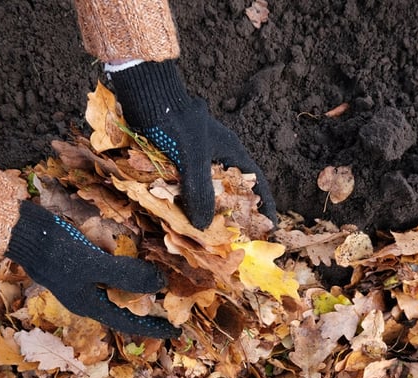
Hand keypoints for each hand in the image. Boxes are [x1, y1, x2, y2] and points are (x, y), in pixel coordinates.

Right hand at [5, 200, 179, 337]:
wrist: (22, 229)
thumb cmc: (56, 250)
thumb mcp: (93, 264)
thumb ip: (126, 275)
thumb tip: (161, 285)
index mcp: (90, 305)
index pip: (129, 322)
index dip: (154, 328)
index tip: (177, 333)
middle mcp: (88, 296)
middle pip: (125, 306)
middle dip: (149, 306)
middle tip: (175, 305)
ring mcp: (82, 279)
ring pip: (118, 287)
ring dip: (138, 283)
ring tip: (161, 279)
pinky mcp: (80, 262)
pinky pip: (108, 268)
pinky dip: (123, 265)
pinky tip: (133, 253)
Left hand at [109, 60, 275, 228]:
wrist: (147, 99)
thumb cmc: (177, 124)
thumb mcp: (193, 158)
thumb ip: (200, 191)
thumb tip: (204, 226)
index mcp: (231, 152)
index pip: (256, 182)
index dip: (265, 205)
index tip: (270, 227)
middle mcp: (217, 157)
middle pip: (232, 190)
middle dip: (235, 214)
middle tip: (235, 238)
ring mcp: (196, 159)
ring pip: (207, 191)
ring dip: (208, 211)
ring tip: (208, 234)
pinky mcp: (177, 162)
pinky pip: (186, 188)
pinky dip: (186, 204)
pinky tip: (182, 218)